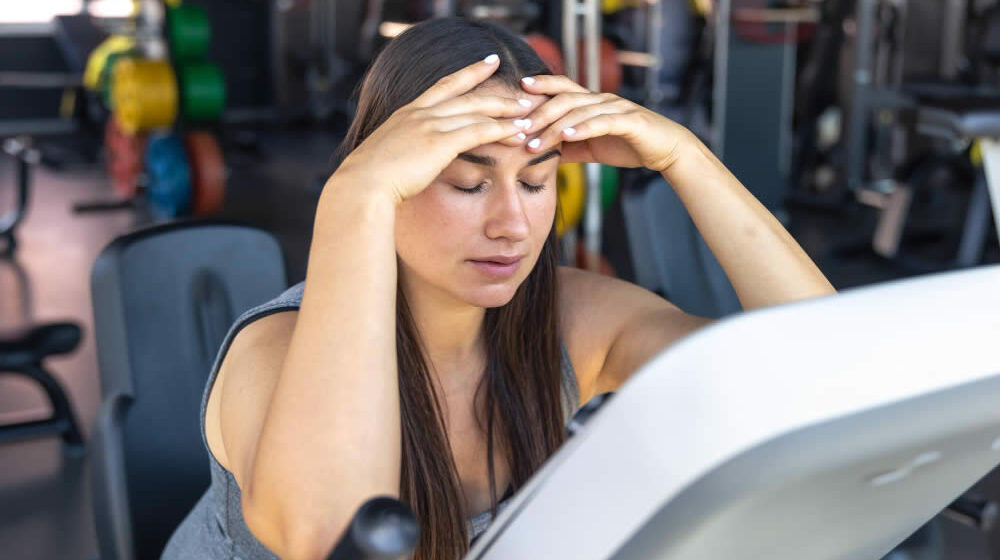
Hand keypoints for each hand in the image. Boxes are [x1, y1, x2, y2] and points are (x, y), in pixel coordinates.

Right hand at [334, 55, 534, 203]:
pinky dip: (502, 131)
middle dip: (497, 92)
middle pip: (467, 95)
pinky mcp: (440, 142)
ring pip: (477, 111)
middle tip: (522, 91)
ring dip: (506, 112)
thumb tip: (404, 164)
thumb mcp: (385, 159)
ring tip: (528, 114)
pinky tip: (519, 133)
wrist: (361, 186)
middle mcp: (419, 113)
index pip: (443, 86)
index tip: (488, 64)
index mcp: (405, 114)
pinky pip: (479, 131)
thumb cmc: (368, 181)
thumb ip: (400, 154)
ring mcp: (429, 125)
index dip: (468, 74)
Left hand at [517, 75, 692, 171]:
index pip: (563, 87)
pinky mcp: (630, 121)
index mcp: (593, 102)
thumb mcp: (591, 148)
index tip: (519, 90)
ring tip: (535, 142)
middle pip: (565, 97)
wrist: (666, 150)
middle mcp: (603, 99)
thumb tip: (540, 153)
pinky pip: (602, 122)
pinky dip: (583, 128)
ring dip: (554, 127)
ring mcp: (617, 108)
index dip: (542, 84)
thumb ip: (568, 147)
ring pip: (580, 111)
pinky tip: (567, 136)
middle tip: (519, 128)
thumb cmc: (628, 145)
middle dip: (540, 112)